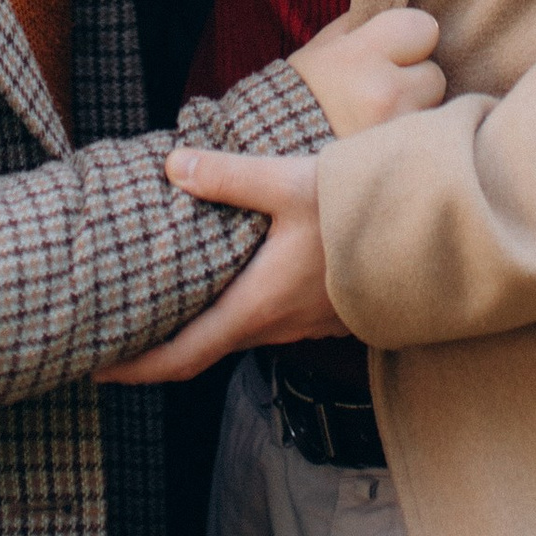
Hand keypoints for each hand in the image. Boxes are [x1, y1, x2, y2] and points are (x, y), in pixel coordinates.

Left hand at [96, 150, 342, 384]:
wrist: (438, 236)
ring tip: (169, 307)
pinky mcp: (330, 312)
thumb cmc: (364, 212)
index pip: (183, 356)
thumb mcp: (291, 182)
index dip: (136, 368)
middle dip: (160, 349)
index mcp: (258, 305)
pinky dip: (240, 314)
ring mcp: (307, 324)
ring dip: (203, 330)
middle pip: (206, 350)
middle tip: (119, 334)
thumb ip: (229, 175)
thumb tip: (171, 164)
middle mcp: (278, 326)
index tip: (96, 371)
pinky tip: (236, 284)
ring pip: (241, 334)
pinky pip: (272, 321)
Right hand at [290, 5, 444, 136]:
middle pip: (434, 74)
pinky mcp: (400, 161)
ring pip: (433, 111)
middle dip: (415, 80)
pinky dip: (412, 138)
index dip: (412, 37)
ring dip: (416, 111)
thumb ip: (365, 26)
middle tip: (384, 89)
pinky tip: (386, 140)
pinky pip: (424, 141)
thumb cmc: (304, 92)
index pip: (425, 27)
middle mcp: (383, 93)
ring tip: (382, 118)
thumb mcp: (325, 46)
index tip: (397, 48)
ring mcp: (393, 132)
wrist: (277, 149)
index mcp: (361, 55)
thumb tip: (402, 16)